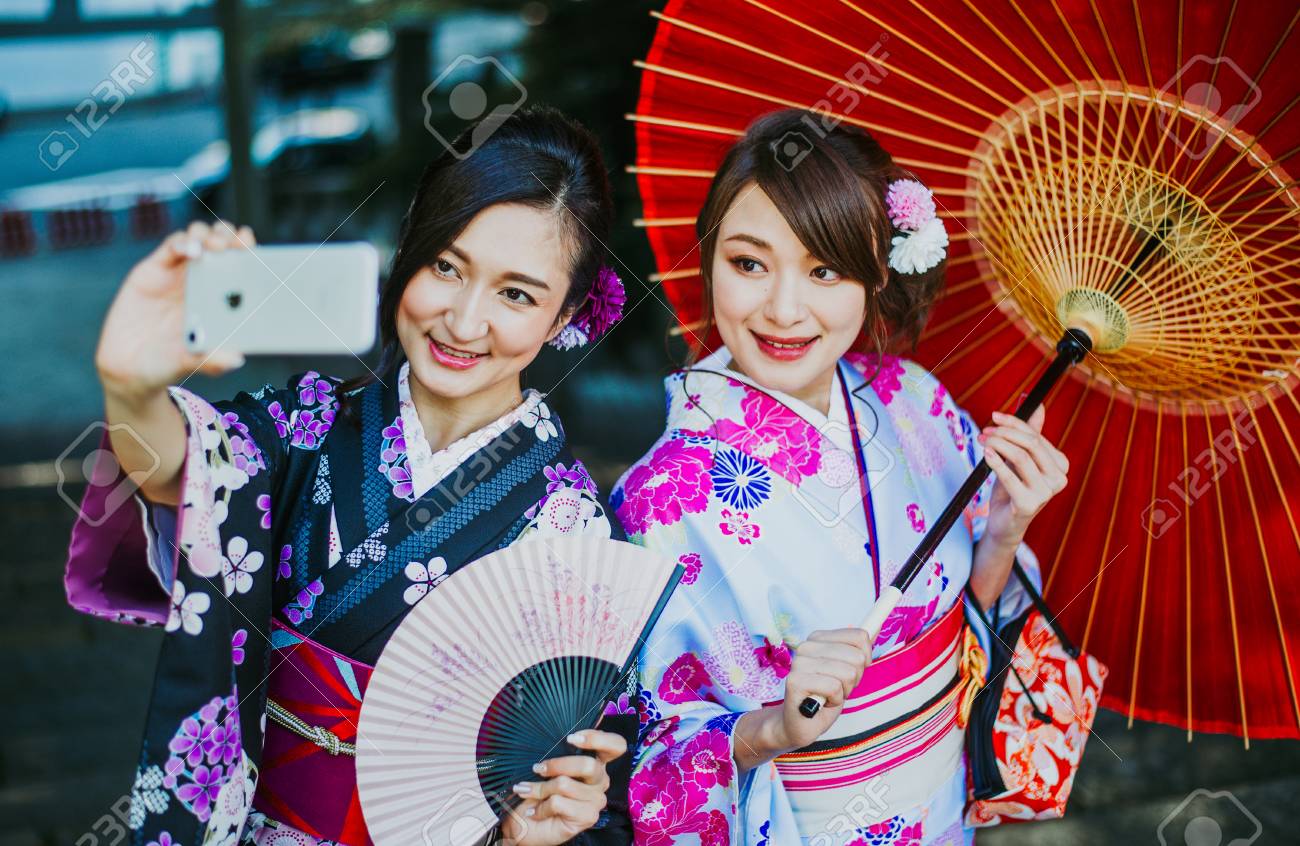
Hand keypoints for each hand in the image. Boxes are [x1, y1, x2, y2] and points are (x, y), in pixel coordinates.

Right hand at [96, 219, 252, 402]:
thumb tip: (236, 360)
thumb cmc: (170, 362)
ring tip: (214, 246)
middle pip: (220, 244)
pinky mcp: (153, 269)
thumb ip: (213, 360)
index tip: (252, 244)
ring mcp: (178, 273)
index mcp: (221, 297)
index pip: (239, 265)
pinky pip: (170, 247)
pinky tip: (191, 250)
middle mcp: (203, 280)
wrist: (129, 367)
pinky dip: (182, 243)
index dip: (247, 251)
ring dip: (208, 235)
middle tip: (236, 241)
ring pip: (197, 239)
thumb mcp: (194, 362)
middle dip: (229, 236)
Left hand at [499, 729, 626, 845]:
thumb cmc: (538, 792)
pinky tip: (535, 811)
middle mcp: (600, 780)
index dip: (598, 738)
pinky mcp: (588, 817)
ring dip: (540, 788)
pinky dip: (541, 806)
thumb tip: (559, 736)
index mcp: (596, 762)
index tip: (571, 738)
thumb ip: (558, 752)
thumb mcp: (548, 767)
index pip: (616, 746)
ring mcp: (596, 800)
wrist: (526, 824)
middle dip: (557, 765)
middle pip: (589, 765)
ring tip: (528, 792)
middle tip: (537, 768)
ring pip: (566, 784)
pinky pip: (559, 803)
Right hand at [772, 628, 872, 752]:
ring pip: (847, 673)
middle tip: (837, 688)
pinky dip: (834, 700)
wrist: (799, 723)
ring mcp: (799, 663)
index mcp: (818, 638)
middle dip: (854, 679)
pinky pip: (834, 687)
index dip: (865, 659)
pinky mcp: (795, 681)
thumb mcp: (847, 670)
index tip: (852, 671)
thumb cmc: (825, 696)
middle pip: (857, 657)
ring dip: (844, 691)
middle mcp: (807, 646)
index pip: (859, 636)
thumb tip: (876, 627)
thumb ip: (858, 649)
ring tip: (828, 695)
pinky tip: (822, 702)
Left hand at [978, 406, 1068, 545]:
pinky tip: (986, 454)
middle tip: (985, 430)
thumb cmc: (1012, 487)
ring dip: (998, 445)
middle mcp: (1059, 478)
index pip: (1036, 436)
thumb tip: (1034, 402)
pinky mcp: (1029, 504)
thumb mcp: (1019, 457)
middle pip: (1030, 444)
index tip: (994, 415)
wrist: (1004, 522)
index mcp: (1060, 464)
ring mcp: (1046, 493)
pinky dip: (996, 463)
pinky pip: (1010, 477)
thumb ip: (1029, 432)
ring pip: (1020, 457)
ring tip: (983, 441)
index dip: (1015, 422)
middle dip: (1005, 432)